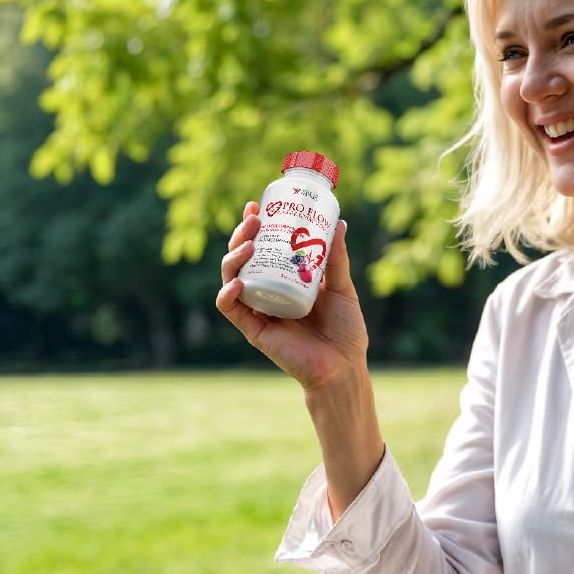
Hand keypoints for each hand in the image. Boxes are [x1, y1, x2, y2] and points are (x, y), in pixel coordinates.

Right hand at [215, 202, 369, 389]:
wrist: (344, 367)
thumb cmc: (345, 331)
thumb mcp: (342, 288)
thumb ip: (337, 259)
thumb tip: (339, 223)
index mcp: (284, 280)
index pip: (262, 248)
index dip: (253, 227)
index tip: (256, 206)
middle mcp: (267, 293)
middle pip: (242, 259)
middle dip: (240, 235)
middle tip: (253, 219)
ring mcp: (258, 310)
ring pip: (231, 278)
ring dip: (233, 258)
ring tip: (248, 244)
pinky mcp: (254, 330)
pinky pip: (231, 309)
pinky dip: (228, 294)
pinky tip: (237, 282)